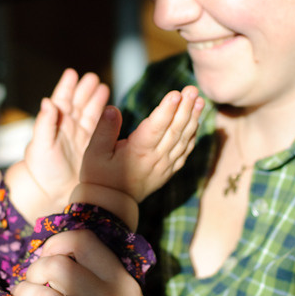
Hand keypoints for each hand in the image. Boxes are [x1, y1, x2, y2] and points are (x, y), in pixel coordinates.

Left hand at [5, 69, 108, 222]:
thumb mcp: (40, 145)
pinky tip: (111, 109)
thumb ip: (44, 123)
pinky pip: (99, 127)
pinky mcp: (91, 146)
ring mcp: (80, 136)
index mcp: (53, 123)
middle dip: (85, 89)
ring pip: (90, 112)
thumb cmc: (42, 170)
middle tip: (93, 78)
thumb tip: (47, 101)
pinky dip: (105, 117)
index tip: (72, 73)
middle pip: (78, 102)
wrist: (52, 193)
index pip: (61, 100)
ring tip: (103, 87)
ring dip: (96, 99)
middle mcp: (67, 127)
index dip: (67, 86)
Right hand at [78, 85, 202, 203]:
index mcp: (137, 151)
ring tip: (200, 101)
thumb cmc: (99, 177)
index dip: (167, 109)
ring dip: (193, 119)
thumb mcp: (94, 153)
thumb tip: (113, 108)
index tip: (176, 93)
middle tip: (192, 89)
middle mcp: (155, 158)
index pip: (156, 127)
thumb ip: (104, 129)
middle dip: (185, 108)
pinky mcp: (168, 172)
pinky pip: (184, 152)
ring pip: (183, 140)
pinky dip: (192, 137)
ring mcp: (164, 166)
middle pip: (174, 130)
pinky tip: (196, 123)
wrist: (110, 206)